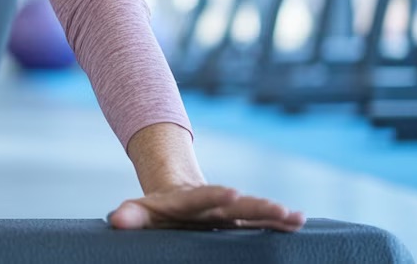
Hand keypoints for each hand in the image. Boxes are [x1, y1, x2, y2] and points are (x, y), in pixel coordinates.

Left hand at [107, 184, 304, 231]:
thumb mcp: (139, 211)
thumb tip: (117, 220)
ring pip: (254, 212)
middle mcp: (213, 205)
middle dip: (257, 206)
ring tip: (295, 217)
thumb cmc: (156, 210)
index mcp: (189, 201)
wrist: (175, 195)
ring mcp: (228, 213)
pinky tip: (299, 224)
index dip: (215, 196)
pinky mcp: (238, 221)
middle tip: (279, 208)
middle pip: (237, 205)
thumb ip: (130, 215)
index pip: (202, 198)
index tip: (233, 192)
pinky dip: (278, 223)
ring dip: (273, 214)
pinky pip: (261, 222)